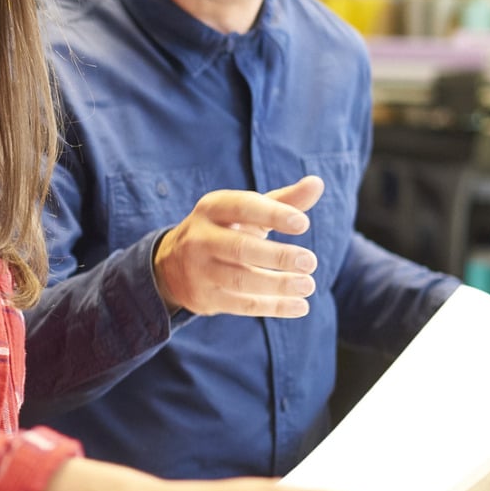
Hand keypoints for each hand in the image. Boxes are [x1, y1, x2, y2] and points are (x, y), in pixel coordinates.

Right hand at [152, 175, 324, 316]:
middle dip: (277, 256)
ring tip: (309, 285)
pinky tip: (300, 306)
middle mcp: (199, 238)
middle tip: (311, 261)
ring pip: (241, 280)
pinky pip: (242, 305)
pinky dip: (274, 307)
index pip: (242, 208)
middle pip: (240, 248)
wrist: (172, 265)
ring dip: (278, 285)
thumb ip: (283, 201)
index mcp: (212, 209)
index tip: (303, 224)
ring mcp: (199, 270)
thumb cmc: (224, 231)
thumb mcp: (246, 213)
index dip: (272, 214)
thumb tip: (317, 183)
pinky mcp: (205, 298)